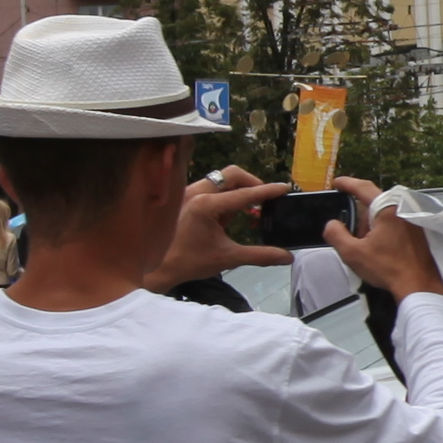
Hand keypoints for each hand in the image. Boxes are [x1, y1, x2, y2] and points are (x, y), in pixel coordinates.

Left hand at [159, 172, 287, 290]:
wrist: (155, 268)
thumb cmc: (190, 262)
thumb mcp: (228, 258)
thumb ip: (260, 255)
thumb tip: (287, 257)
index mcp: (207, 205)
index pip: (245, 193)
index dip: (268, 191)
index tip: (285, 187)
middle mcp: (196, 192)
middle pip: (232, 174)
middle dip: (251, 183)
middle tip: (262, 199)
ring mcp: (186, 192)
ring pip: (219, 179)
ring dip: (235, 189)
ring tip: (244, 209)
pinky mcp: (182, 197)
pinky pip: (208, 187)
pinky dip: (221, 194)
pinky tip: (225, 213)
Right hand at [320, 180, 441, 304]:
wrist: (418, 285)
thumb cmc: (388, 268)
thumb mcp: (353, 253)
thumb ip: (336, 234)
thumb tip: (332, 224)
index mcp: (388, 209)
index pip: (363, 188)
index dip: (347, 183)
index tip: (337, 182)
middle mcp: (403, 208)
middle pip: (373, 204)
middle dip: (359, 218)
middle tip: (351, 235)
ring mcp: (412, 218)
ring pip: (383, 214)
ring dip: (371, 226)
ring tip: (366, 246)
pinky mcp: (417, 229)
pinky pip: (394, 221)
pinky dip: (383, 230)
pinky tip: (380, 248)